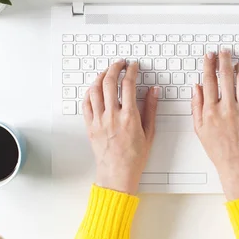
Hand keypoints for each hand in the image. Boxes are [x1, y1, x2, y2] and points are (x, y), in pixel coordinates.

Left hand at [83, 60, 159, 194]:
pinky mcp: (90, 126)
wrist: (117, 175)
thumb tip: (153, 90)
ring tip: (107, 72)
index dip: (131, 71)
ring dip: (100, 76)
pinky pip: (86, 103)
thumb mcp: (149, 132)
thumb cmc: (134, 157)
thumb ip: (150, 108)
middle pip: (109, 82)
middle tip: (120, 64)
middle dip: (115, 68)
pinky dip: (90, 92)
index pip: (128, 84)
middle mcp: (112, 116)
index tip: (133, 66)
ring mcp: (99, 121)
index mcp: (129, 117)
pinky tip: (94, 88)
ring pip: (95, 90)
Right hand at [191, 50, 238, 200]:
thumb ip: (196, 106)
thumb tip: (196, 87)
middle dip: (224, 60)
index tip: (209, 56)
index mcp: (210, 111)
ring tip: (237, 63)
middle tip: (224, 51)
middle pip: (225, 77)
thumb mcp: (199, 129)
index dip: (209, 65)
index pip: (209, 81)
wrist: (237, 164)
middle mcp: (227, 108)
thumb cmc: (217, 149)